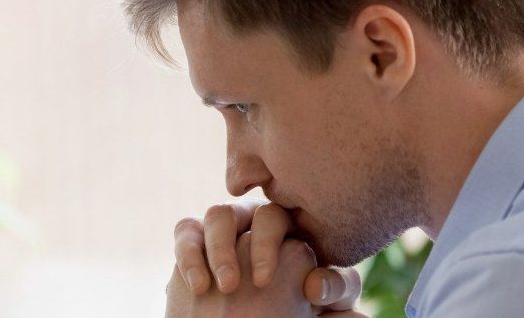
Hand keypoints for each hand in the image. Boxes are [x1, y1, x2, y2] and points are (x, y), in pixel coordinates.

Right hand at [167, 232, 367, 316]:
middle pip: (265, 214)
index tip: (306, 290)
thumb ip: (336, 295)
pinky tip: (199, 286)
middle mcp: (263, 227)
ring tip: (227, 286)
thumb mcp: (324, 312)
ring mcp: (227, 233)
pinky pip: (187, 231)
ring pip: (221, 215)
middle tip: (262, 283)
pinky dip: (190, 254)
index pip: (307, 226)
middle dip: (264, 245)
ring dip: (222, 247)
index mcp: (300, 237)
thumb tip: (318, 284)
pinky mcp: (194, 243)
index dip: (314, 253)